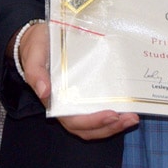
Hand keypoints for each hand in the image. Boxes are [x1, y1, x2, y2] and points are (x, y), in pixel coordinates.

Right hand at [15, 21, 138, 141]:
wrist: (39, 39)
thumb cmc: (37, 48)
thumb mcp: (33, 56)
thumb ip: (35, 73)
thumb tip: (45, 92)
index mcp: (54, 102)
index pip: (73, 121)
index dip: (93, 122)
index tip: (111, 114)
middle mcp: (67, 107)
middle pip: (88, 128)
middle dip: (110, 127)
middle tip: (130, 118)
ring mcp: (78, 102)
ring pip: (96, 125)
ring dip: (115, 125)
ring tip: (133, 118)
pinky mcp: (87, 94)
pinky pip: (100, 110)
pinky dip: (114, 115)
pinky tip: (128, 107)